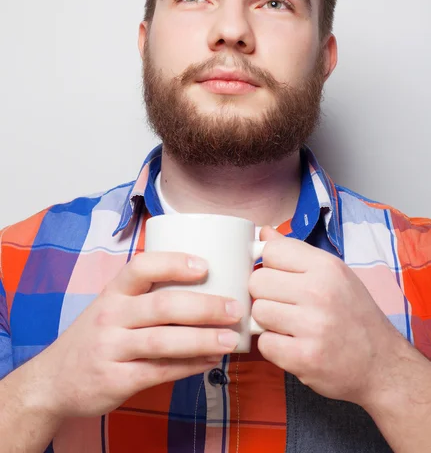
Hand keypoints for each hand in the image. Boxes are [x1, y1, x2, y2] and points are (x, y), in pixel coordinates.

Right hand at [31, 251, 242, 418]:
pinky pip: (159, 371)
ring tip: (230, 338)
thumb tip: (204, 287)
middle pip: (162, 305)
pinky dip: (189, 366)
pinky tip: (210, 360)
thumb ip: (146, 296)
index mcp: (113, 292)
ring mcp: (111, 348)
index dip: (174, 263)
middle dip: (204, 306)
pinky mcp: (116, 379)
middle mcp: (111, 316)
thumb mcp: (112, 307)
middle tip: (235, 308)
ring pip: (163, 341)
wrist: (54, 380)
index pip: (142, 267)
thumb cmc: (96, 336)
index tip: (205, 265)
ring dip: (202, 339)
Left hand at [249, 226, 406, 406]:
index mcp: (326, 267)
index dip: (270, 265)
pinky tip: (293, 345)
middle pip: (258, 281)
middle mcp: (319, 292)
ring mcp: (312, 326)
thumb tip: (264, 232)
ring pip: (258, 312)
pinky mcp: (304, 358)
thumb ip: (295, 252)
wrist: (382, 364)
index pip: (271, 251)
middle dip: (266, 295)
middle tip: (285, 305)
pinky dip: (274, 347)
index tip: (281, 278)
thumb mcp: (334, 274)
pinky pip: (264, 344)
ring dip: (268, 322)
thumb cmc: (354, 314)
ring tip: (290, 326)